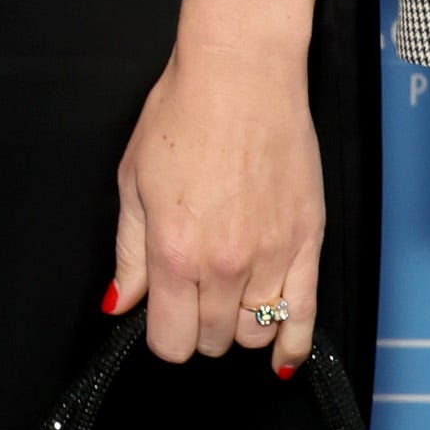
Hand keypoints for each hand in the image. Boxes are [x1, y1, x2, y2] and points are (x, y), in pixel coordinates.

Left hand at [112, 39, 322, 373]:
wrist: (240, 73)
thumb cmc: (181, 113)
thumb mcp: (134, 179)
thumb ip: (130, 251)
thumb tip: (122, 302)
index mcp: (174, 251)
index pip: (170, 342)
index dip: (163, 334)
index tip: (163, 315)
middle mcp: (224, 264)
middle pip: (212, 341)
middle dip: (198, 324)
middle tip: (194, 290)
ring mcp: (271, 257)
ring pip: (255, 333)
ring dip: (239, 325)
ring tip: (230, 294)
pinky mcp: (308, 244)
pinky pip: (306, 317)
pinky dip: (293, 345)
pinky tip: (281, 355)